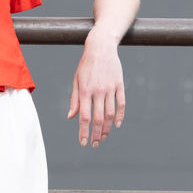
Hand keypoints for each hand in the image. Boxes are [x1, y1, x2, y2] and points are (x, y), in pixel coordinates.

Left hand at [67, 27, 125, 147]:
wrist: (100, 48)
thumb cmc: (85, 66)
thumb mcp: (76, 81)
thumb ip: (74, 100)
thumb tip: (71, 117)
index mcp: (85, 91)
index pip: (84, 116)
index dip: (84, 131)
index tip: (83, 142)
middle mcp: (98, 91)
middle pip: (98, 118)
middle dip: (97, 134)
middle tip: (95, 144)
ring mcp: (110, 88)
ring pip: (110, 113)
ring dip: (108, 128)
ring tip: (104, 137)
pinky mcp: (119, 85)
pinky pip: (121, 104)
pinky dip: (120, 116)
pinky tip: (117, 125)